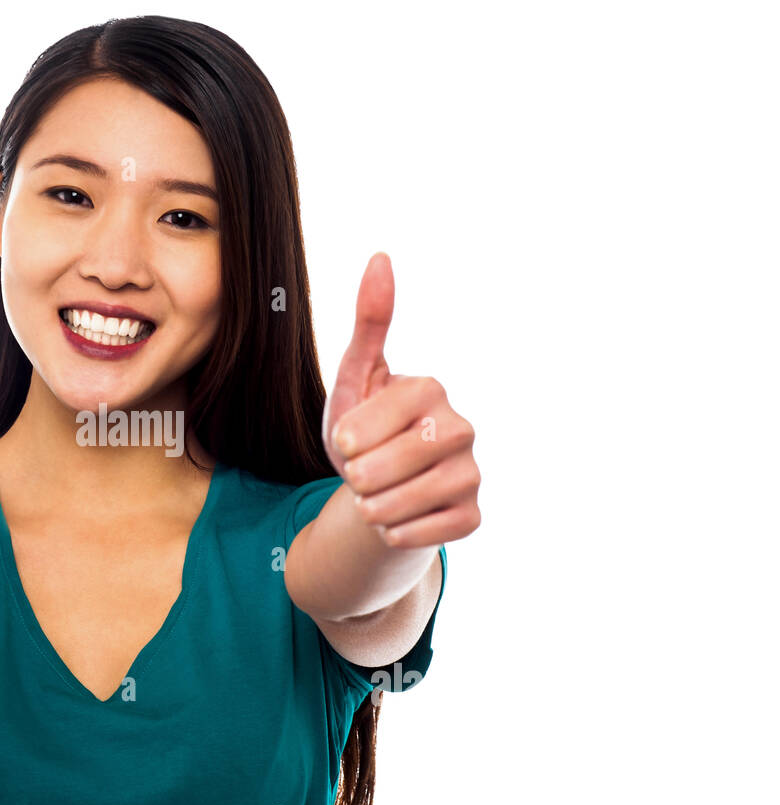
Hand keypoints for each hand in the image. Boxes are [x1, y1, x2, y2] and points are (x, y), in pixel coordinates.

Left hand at [321, 252, 479, 547]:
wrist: (376, 489)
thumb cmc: (362, 429)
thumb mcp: (354, 379)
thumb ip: (368, 324)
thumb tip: (380, 256)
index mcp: (429, 389)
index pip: (371, 423)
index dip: (348, 438)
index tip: (347, 440)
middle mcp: (461, 426)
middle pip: (386, 466)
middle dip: (357, 476)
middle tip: (360, 472)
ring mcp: (471, 472)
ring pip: (403, 504)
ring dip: (372, 508)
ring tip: (373, 496)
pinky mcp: (472, 514)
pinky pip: (426, 534)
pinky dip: (397, 532)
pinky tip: (395, 519)